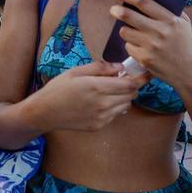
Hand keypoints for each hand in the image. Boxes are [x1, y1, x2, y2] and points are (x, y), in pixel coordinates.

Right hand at [34, 60, 149, 131]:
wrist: (45, 112)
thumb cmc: (58, 89)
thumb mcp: (76, 71)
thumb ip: (100, 67)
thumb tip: (119, 67)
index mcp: (96, 86)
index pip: (129, 84)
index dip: (140, 78)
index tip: (146, 74)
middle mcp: (102, 103)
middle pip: (131, 95)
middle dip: (131, 86)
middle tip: (123, 80)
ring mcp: (101, 117)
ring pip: (125, 105)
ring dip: (123, 97)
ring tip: (109, 91)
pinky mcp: (99, 125)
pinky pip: (115, 115)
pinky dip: (114, 107)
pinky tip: (100, 102)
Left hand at [107, 0, 191, 87]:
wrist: (187, 71)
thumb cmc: (183, 44)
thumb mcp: (183, 23)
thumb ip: (170, 9)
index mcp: (170, 19)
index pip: (143, 2)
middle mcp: (160, 32)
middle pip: (129, 15)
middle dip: (116, 10)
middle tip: (113, 9)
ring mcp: (151, 46)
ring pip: (125, 31)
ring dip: (125, 29)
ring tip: (134, 31)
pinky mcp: (144, 59)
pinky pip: (128, 46)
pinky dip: (131, 45)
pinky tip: (141, 47)